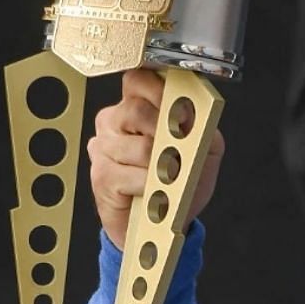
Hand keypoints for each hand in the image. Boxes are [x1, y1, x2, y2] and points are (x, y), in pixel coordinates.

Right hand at [88, 69, 223, 249]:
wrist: (162, 223)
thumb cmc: (179, 183)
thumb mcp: (203, 150)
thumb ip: (202, 126)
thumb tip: (195, 112)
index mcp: (137, 108)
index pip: (137, 81)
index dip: (156, 88)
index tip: (175, 102)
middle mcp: (115, 122)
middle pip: (135, 111)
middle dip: (164, 131)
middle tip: (179, 148)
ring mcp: (103, 148)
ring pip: (137, 146)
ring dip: (161, 165)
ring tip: (169, 175)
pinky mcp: (101, 175)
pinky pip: (129, 174)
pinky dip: (150, 185)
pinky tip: (154, 190)